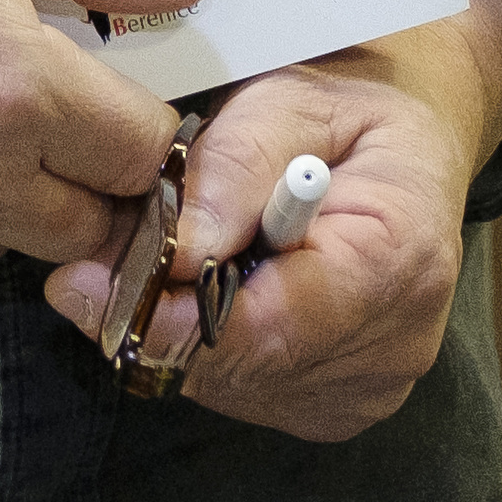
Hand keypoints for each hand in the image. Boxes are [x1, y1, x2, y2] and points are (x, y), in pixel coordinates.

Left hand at [42, 0, 501, 440]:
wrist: (416, 136)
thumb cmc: (351, 101)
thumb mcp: (292, 95)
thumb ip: (235, 168)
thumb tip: (174, 253)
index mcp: (400, 258)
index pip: (268, 327)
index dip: (168, 316)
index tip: (86, 281)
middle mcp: (396, 345)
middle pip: (242, 364)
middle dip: (163, 312)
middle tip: (106, 251)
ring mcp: (372, 388)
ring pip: (233, 385)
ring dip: (186, 327)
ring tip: (180, 248)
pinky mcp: (341, 407)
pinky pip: (248, 392)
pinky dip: (214, 344)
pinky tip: (222, 280)